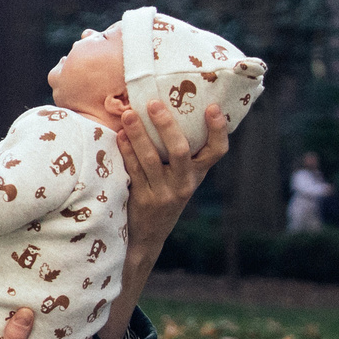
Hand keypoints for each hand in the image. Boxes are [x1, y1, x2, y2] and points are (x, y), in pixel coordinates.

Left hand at [119, 99, 228, 256]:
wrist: (148, 235)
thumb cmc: (164, 194)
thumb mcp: (180, 177)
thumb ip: (180, 153)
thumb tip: (166, 106)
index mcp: (198, 173)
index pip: (217, 151)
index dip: (218, 130)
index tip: (212, 107)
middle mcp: (185, 183)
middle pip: (180, 151)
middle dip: (166, 125)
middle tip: (153, 103)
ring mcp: (164, 193)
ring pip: (151, 160)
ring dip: (139, 134)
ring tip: (128, 114)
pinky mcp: (143, 200)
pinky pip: (134, 171)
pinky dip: (126, 151)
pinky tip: (119, 135)